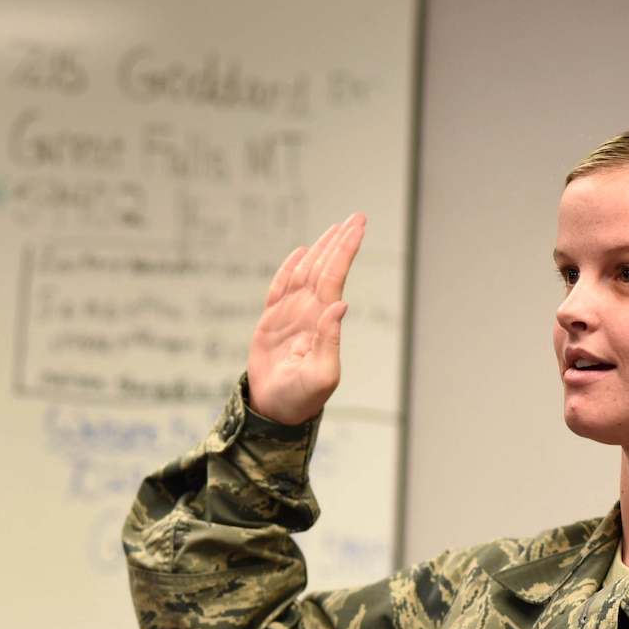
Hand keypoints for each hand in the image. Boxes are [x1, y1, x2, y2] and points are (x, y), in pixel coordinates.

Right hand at [245, 214, 365, 425]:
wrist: (274, 412)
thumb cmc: (301, 399)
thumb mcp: (322, 375)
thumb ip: (331, 340)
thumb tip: (340, 304)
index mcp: (322, 321)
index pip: (335, 277)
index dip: (345, 250)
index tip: (357, 226)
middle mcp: (309, 313)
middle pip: (326, 269)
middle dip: (340, 242)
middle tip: (357, 217)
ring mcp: (290, 316)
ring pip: (306, 273)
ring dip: (321, 250)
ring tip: (335, 228)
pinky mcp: (271, 322)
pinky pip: (279, 288)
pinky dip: (289, 268)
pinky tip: (301, 253)